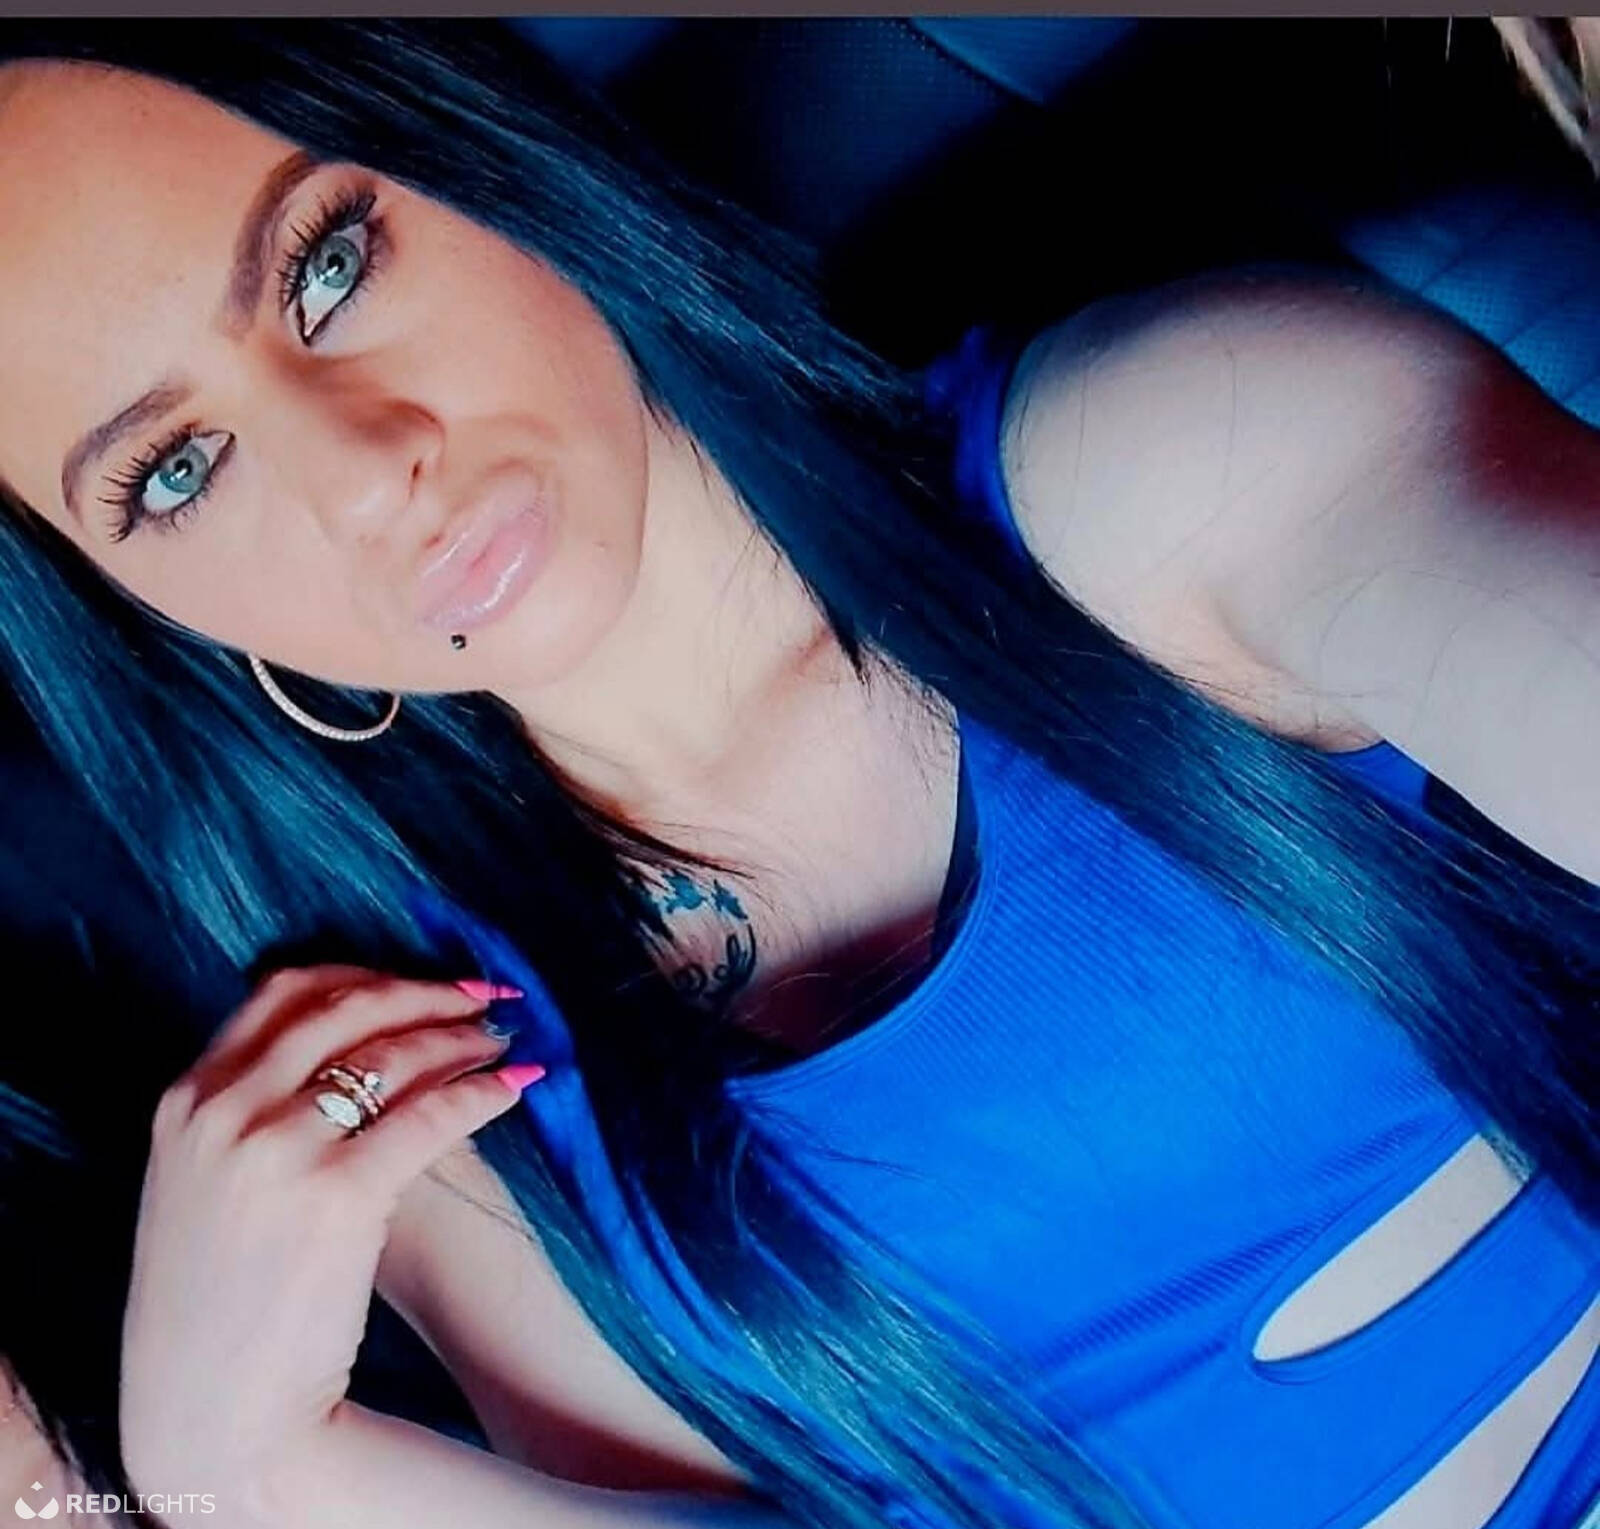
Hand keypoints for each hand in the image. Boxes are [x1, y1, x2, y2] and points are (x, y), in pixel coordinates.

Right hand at [118, 964, 541, 1512]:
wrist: (213, 1410)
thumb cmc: (218, 1300)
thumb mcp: (199, 1184)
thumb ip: (242, 1111)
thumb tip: (336, 1048)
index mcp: (185, 1099)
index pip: (282, 992)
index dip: (363, 975)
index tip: (417, 979)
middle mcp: (224, 1111)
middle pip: (344, 1009)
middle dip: (424, 993)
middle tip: (482, 995)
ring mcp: (277, 1149)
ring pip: (391, 1056)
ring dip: (460, 1037)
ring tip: (503, 1040)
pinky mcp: (336, 1194)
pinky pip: (428, 1115)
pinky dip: (481, 1092)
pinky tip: (515, 1086)